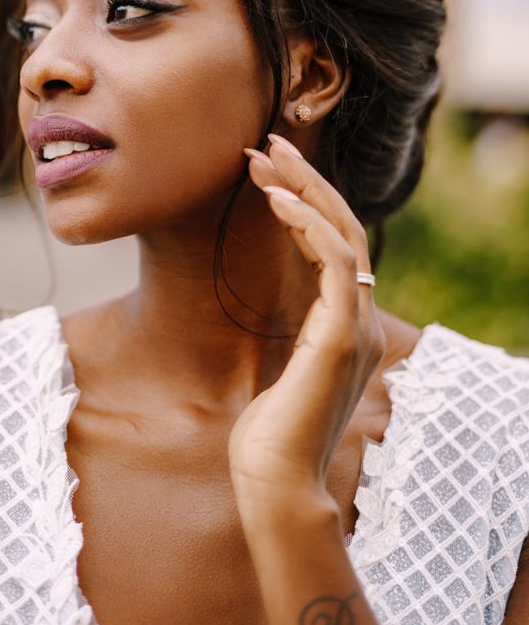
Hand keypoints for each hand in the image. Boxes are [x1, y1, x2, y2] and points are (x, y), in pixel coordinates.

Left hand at [228, 133, 385, 518]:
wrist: (276, 481)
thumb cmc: (270, 432)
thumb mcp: (280, 366)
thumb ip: (293, 332)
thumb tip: (277, 307)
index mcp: (344, 322)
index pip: (332, 245)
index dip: (304, 202)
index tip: (267, 172)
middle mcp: (357, 317)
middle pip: (343, 227)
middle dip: (307, 179)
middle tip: (271, 142)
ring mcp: (355, 325)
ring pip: (344, 233)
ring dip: (306, 187)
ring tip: (267, 153)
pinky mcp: (342, 333)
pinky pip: (333, 261)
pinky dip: (309, 222)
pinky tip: (276, 196)